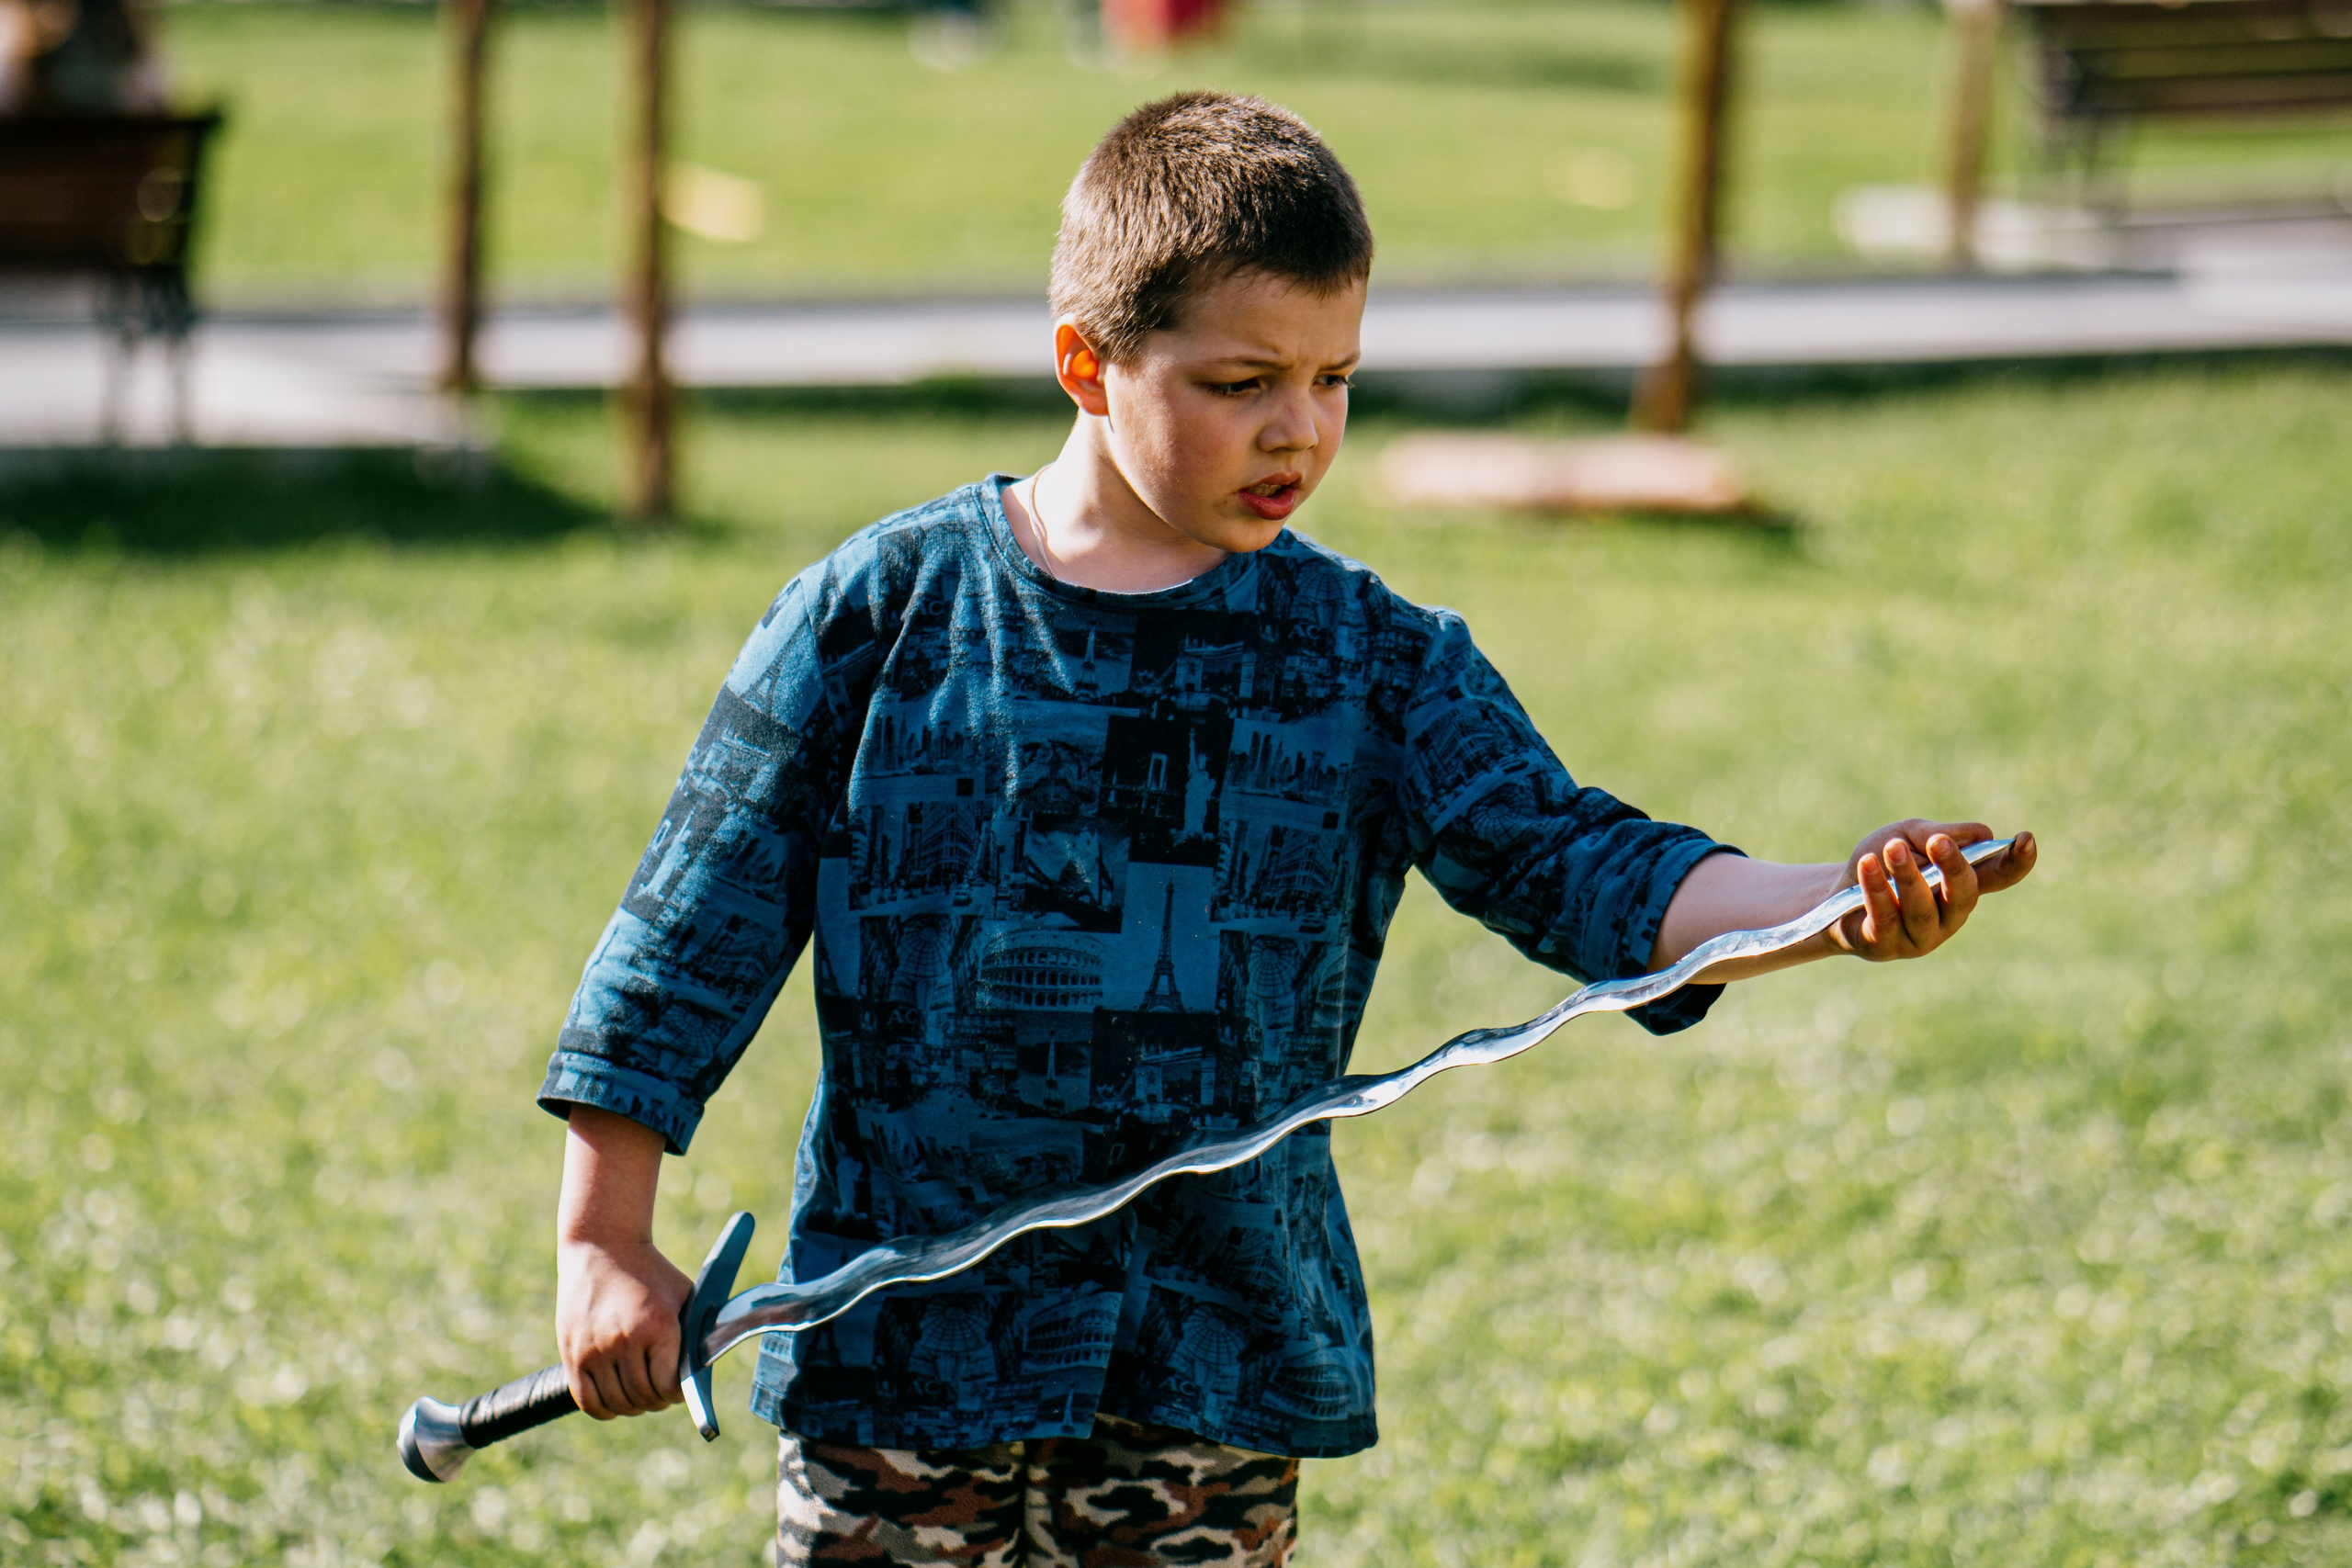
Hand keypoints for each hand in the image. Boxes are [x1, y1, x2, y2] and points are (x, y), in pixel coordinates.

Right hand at [556, 1235, 691, 1418]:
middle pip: (644, 1397)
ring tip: (639, 1395)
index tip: (678, 1388)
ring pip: (618, 1402)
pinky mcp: (572, 1354)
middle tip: (660, 1393)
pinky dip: (605, 1409)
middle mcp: (625, 1340)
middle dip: (657, 1400)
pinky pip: (588, 1401)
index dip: (677, 1393)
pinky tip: (615, 1400)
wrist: (602, 1246)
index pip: (670, 1386)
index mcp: (659, 1326)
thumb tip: (700, 1374)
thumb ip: (693, 1332)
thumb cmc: (651, 1272)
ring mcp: (595, 1349)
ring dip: (633, 1406)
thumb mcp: (683, 1294)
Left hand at [1829, 819, 2035, 962]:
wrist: (1832, 894)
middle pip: (1964, 895)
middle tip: (1937, 841)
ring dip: (1907, 876)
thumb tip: (1981, 834)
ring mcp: (1919, 937)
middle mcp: (1949, 916)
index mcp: (1962, 886)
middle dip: (1953, 868)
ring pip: (1922, 909)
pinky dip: (1876, 889)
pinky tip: (1868, 865)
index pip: (1999, 876)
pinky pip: (1885, 918)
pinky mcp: (1885, 947)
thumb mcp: (1905, 836)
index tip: (2026, 839)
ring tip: (1891, 848)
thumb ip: (1936, 835)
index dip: (2017, 861)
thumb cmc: (1880, 861)